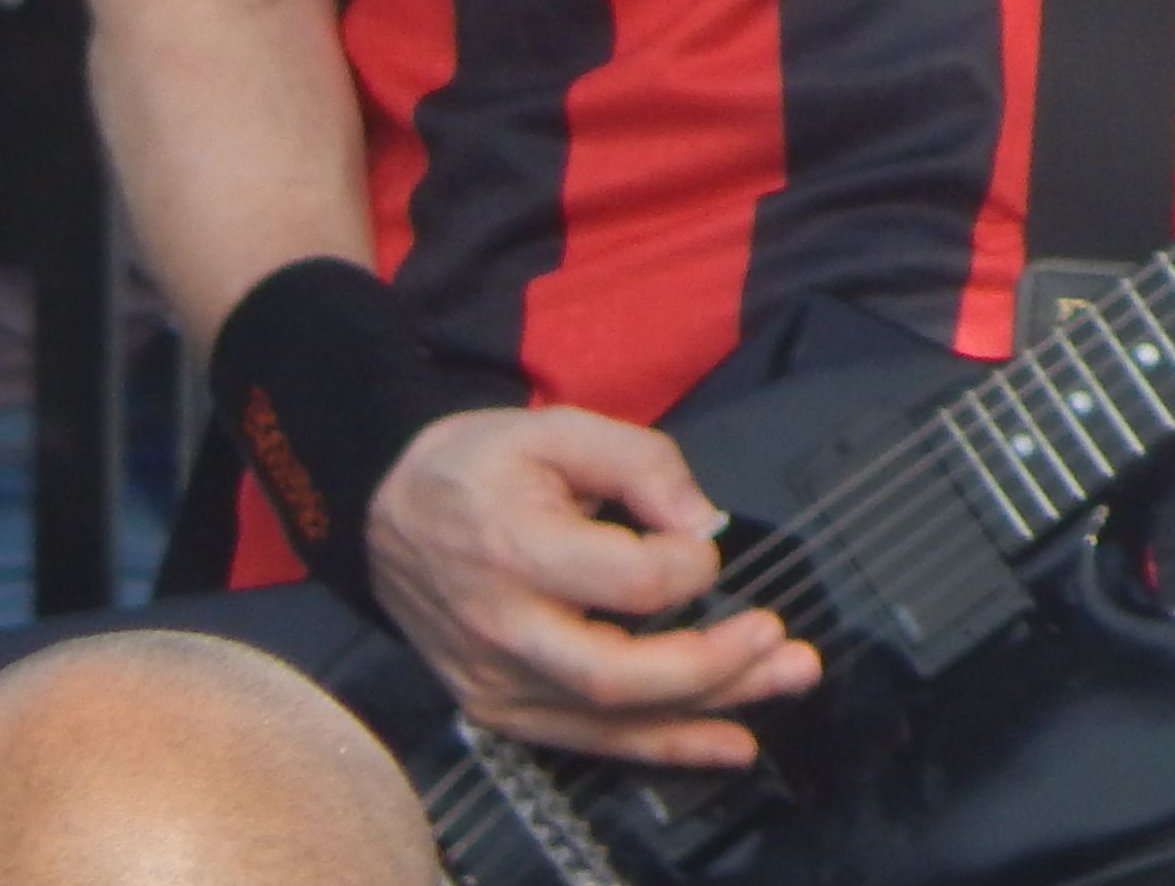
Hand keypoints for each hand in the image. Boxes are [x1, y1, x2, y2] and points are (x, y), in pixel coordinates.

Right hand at [367, 407, 817, 765]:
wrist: (387, 513)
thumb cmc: (480, 467)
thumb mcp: (559, 428)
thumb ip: (642, 463)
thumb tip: (703, 521)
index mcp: (514, 552)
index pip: (628, 582)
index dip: (688, 563)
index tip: (703, 541)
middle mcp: (502, 631)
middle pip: (620, 675)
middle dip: (714, 664)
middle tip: (778, 636)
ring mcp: (498, 682)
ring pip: (614, 719)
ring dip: (710, 708)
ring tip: (787, 680)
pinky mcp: (501, 709)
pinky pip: (590, 741)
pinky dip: (665, 746)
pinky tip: (729, 743)